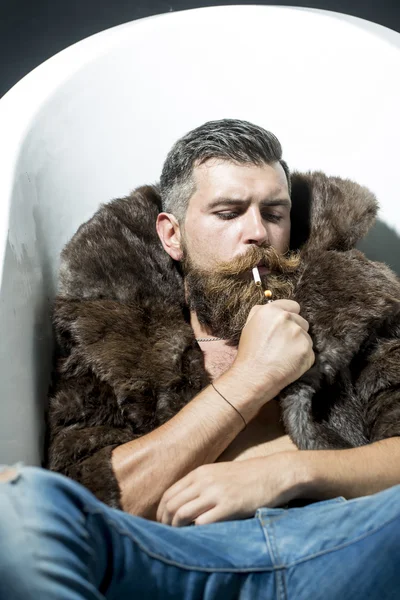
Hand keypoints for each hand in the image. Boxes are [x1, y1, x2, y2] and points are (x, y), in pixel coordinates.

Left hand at [156, 453, 295, 526]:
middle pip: (171, 505)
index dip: (161, 512)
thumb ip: (201, 485)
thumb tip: (184, 503)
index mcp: (200, 473)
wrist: (273, 474)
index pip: (169, 494)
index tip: (162, 524)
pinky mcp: (229, 506)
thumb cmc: (247, 477)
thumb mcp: (219, 473)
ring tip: (178, 538)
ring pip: (182, 513)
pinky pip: (203, 522)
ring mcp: (216, 493)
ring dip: (176, 529)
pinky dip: (195, 532)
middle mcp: (204, 481)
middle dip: (165, 523)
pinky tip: (198, 537)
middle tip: (166, 535)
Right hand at [232, 300, 314, 397]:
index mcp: (273, 310)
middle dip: (295, 331)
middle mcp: (288, 319)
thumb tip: (273, 307)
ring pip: (306, 337)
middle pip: (302, 321)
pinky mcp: (308, 351)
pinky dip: (302, 358)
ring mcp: (300, 335)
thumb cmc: (249, 352)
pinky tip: (289, 363)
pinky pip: (309, 352)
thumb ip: (261, 311)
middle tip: (282, 344)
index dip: (290, 315)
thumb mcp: (248, 325)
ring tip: (283, 355)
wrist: (254, 376)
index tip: (286, 325)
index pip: (293, 306)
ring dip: (299, 344)